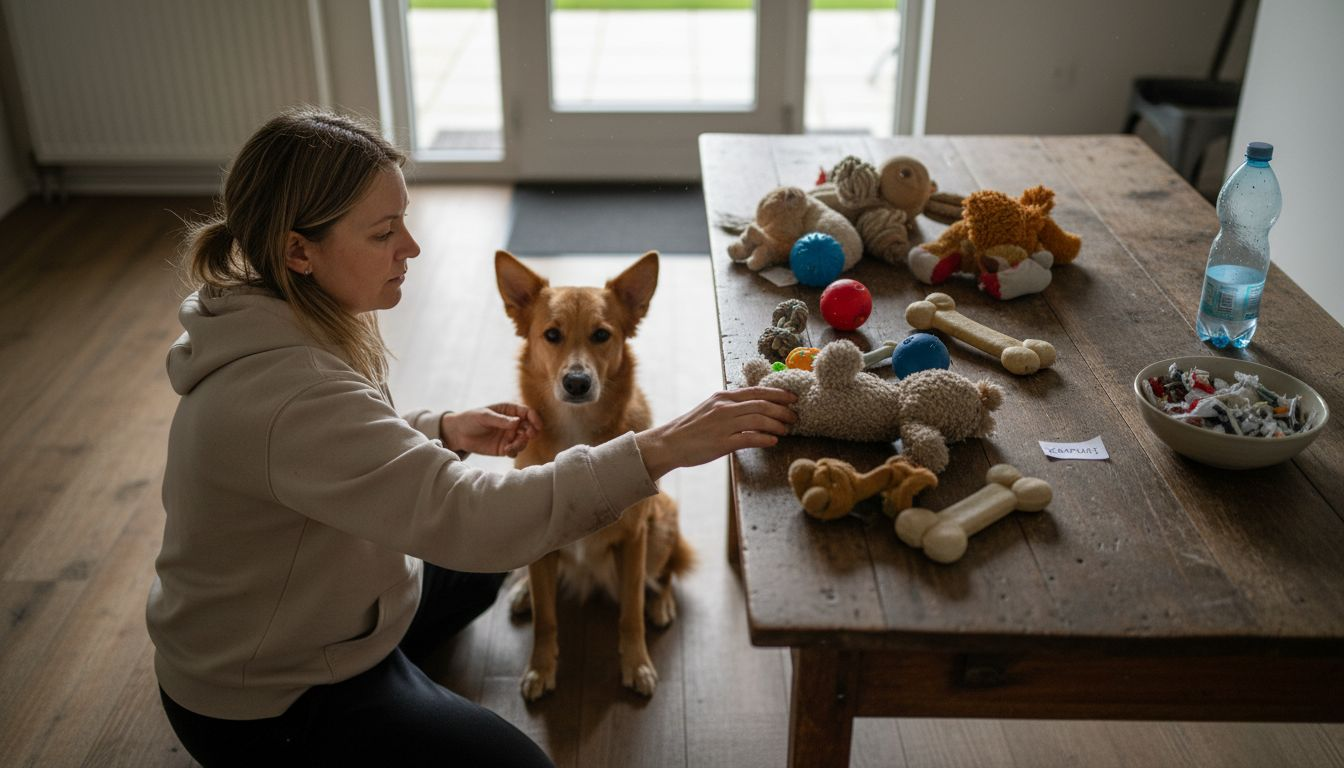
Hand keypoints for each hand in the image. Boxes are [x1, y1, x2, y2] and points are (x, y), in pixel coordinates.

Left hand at [441, 403, 542, 457]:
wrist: (459, 433)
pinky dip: (514, 451)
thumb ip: (501, 420)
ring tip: (511, 447)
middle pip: (529, 427)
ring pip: (523, 441)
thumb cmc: (471, 419)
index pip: (527, 413)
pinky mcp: (505, 447)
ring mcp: (509, 436)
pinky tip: (506, 451)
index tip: (537, 425)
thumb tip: (517, 422)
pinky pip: (515, 451)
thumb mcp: (484, 416)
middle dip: (531, 432)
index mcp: (509, 410)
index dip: (534, 418)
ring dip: (521, 444)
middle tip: (528, 436)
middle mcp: (513, 423)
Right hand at [635, 387, 796, 480]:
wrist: (669, 443)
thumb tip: (754, 407)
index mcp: (723, 397)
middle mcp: (724, 407)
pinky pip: (748, 438)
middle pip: (762, 405)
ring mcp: (723, 425)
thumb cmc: (692, 428)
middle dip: (782, 410)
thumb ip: (731, 406)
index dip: (778, 394)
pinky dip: (764, 438)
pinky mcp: (721, 443)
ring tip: (786, 430)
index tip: (793, 398)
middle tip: (795, 417)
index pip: (757, 391)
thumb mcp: (711, 408)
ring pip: (758, 420)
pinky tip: (773, 441)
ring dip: (777, 425)